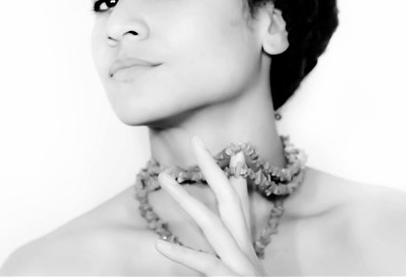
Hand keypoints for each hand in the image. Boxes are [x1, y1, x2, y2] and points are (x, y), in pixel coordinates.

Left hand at [154, 135, 265, 275]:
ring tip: (163, 179)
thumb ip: (236, 245)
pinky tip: (159, 244)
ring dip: (186, 198)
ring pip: (212, 223)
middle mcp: (245, 250)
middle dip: (211, 168)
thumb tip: (225, 227)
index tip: (233, 150)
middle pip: (229, 200)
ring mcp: (239, 264)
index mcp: (246, 246)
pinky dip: (182, 254)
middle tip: (195, 140)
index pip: (241, 204)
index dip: (236, 175)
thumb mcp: (244, 268)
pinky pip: (205, 264)